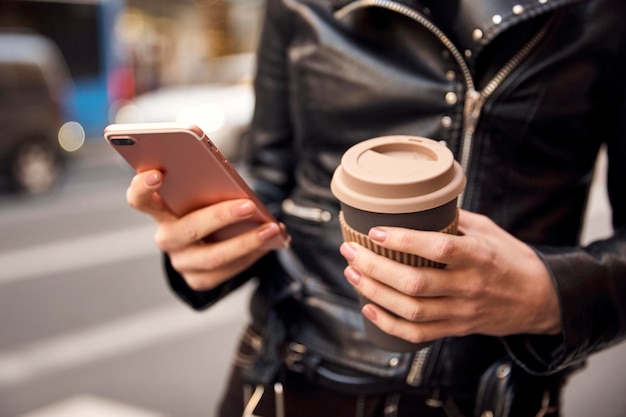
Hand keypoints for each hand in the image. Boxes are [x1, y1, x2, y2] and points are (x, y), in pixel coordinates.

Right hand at [126, 170, 287, 289]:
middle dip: (221, 216)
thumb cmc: (204, 207)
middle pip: (189, 229)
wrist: (204, 243)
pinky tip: (269, 244)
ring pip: (213, 256)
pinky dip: (251, 256)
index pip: (139, 200)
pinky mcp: (197, 280)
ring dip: (246, 242)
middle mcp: (166, 238)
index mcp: (160, 211)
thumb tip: (234, 184)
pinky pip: (226, 271)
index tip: (156, 173)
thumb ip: (206, 186)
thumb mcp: (201, 194)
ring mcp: (180, 262)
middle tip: (248, 205)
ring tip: (271, 229)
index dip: (142, 187)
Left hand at [339, 209, 561, 344]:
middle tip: (350, 250)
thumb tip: (416, 206)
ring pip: (411, 310)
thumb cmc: (512, 259)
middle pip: (415, 283)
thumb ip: (455, 220)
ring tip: (352, 273)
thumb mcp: (490, 231)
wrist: (541, 300)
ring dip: (375, 292)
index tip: (376, 231)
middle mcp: (469, 286)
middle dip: (375, 267)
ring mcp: (462, 312)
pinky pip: (418, 334)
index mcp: (480, 257)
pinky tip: (368, 306)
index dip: (404, 241)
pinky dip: (388, 323)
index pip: (439, 248)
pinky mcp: (457, 329)